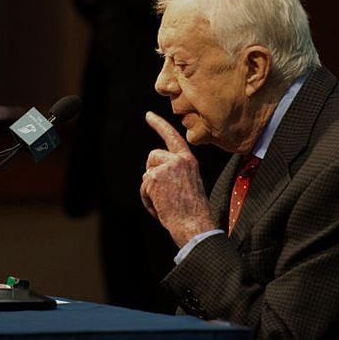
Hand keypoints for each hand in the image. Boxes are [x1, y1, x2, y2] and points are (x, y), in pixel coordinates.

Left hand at [141, 111, 214, 245]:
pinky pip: (143, 187)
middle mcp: (178, 160)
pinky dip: (148, 200)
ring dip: (151, 190)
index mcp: (189, 161)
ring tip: (165, 203)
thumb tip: (152, 173)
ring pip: (147, 173)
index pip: (172, 137)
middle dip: (152, 172)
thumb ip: (174, 172)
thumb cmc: (192, 211)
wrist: (194, 224)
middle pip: (153, 156)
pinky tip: (161, 207)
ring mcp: (166, 167)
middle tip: (165, 193)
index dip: (159, 125)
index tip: (148, 115)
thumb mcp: (188, 183)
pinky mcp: (154, 177)